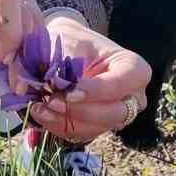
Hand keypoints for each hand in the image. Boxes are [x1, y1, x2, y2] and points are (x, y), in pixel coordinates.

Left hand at [23, 17, 151, 144]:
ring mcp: (116, 116)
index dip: (97, 91)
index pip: (121, 84)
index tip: (70, 91)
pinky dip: (58, 126)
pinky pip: (80, 134)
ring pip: (95, 128)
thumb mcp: (71, 42)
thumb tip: (54, 84)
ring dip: (65, 121)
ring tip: (40, 108)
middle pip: (113, 114)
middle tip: (52, 101)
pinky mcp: (96, 127)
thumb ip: (66, 63)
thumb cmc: (73, 40)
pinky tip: (41, 113)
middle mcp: (132, 97)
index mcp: (134, 69)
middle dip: (80, 110)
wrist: (64, 48)